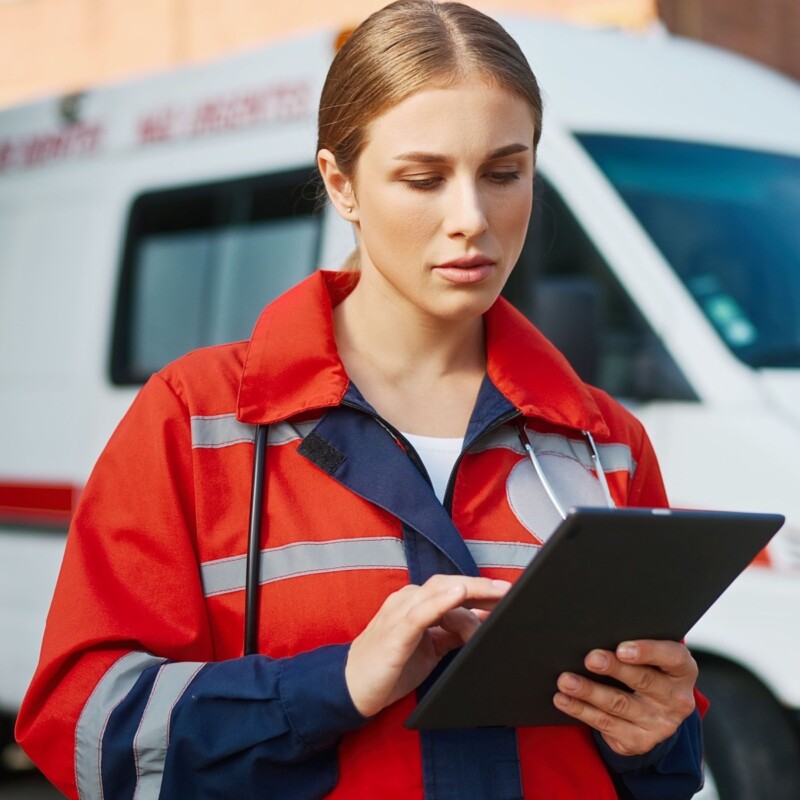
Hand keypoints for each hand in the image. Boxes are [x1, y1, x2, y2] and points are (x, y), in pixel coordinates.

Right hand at [345, 574, 509, 716]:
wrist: (352, 687)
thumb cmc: (390, 668)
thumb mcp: (429, 649)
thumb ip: (452, 634)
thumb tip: (483, 624)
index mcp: (415, 604)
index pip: (452, 590)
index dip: (480, 590)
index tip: (507, 594)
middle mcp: (408, 601)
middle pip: (449, 584)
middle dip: (481, 586)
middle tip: (508, 590)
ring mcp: (400, 613)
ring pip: (439, 592)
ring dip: (471, 591)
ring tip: (496, 594)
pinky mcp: (395, 631)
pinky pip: (422, 611)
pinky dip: (442, 600)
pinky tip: (460, 594)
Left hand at [553, 639, 697, 755]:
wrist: (655, 713)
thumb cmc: (648, 669)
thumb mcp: (653, 657)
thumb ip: (634, 645)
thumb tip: (597, 631)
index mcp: (682, 670)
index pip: (672, 657)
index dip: (648, 652)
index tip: (621, 648)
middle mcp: (676, 699)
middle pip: (643, 681)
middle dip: (614, 669)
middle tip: (590, 659)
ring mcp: (658, 724)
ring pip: (619, 704)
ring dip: (589, 691)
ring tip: (566, 681)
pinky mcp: (638, 740)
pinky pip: (605, 724)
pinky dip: (581, 710)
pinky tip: (564, 700)